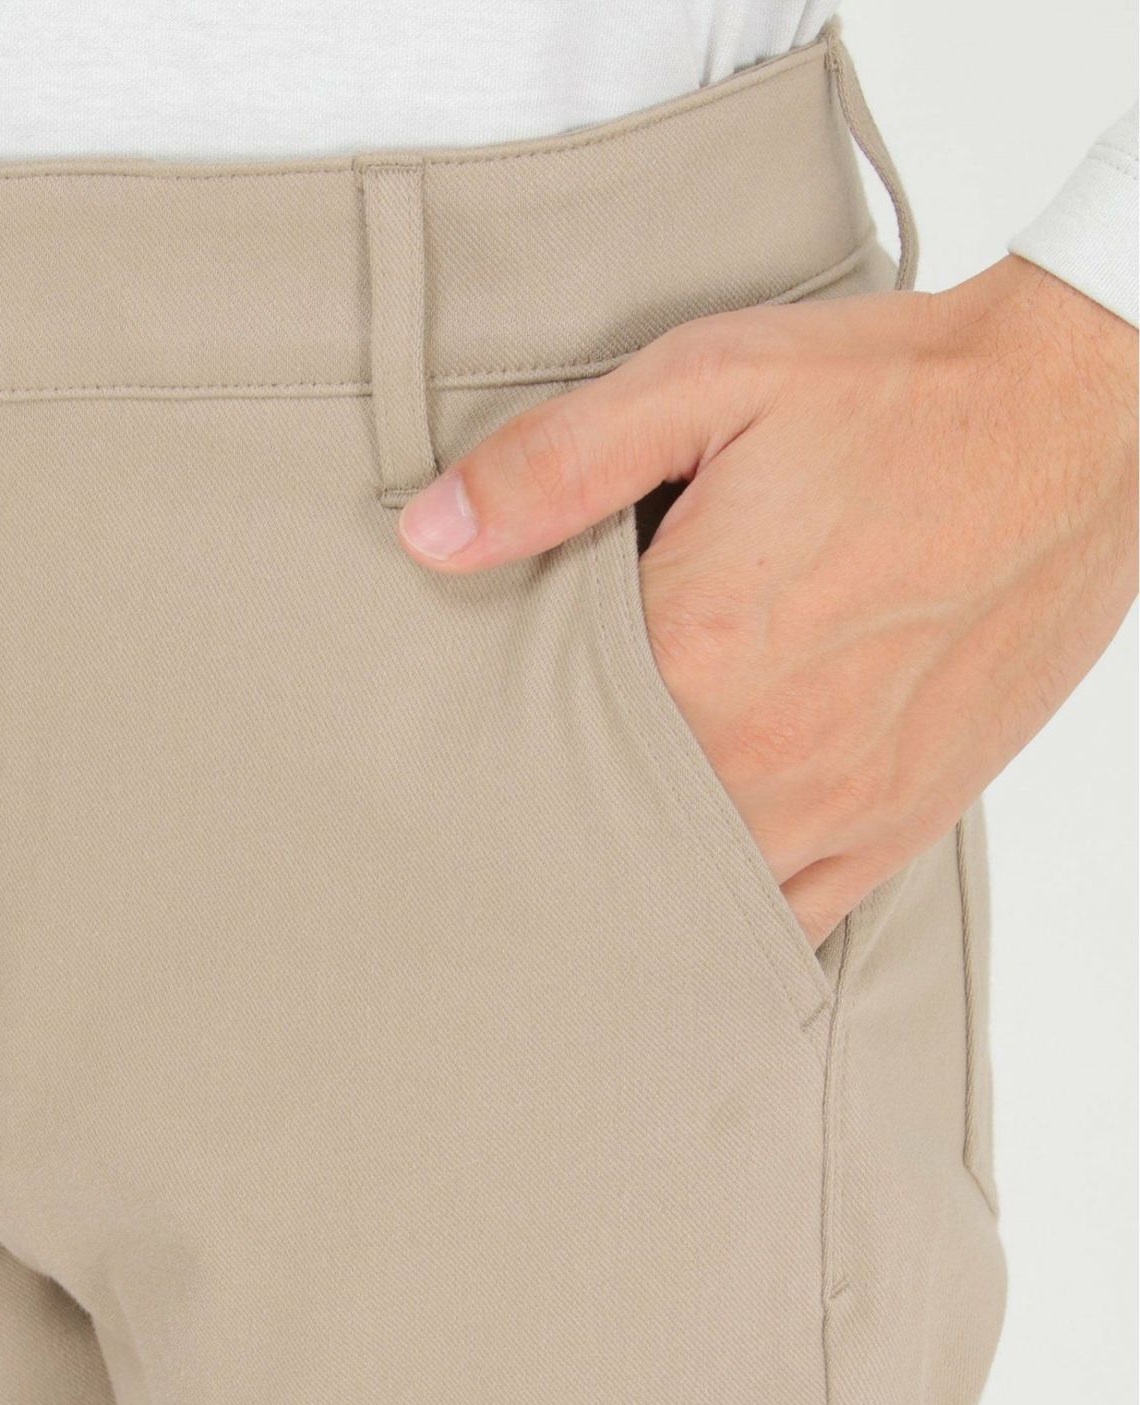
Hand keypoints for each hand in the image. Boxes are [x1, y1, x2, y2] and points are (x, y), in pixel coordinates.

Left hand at [398, 257, 1137, 945]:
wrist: (1074, 420)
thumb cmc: (893, 398)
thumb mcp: (706, 386)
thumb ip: (557, 467)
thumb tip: (429, 536)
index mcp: (697, 653)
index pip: (542, 743)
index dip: (488, 749)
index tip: (454, 750)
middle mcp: (766, 753)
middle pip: (610, 835)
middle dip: (550, 828)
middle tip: (497, 824)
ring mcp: (843, 801)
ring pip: (696, 896)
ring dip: (635, 885)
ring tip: (580, 870)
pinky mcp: (904, 816)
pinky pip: (800, 917)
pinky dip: (735, 919)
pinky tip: (692, 906)